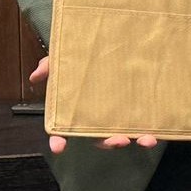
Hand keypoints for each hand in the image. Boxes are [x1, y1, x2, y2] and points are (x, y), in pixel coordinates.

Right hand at [28, 56, 158, 154]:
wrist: (120, 43)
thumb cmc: (88, 58)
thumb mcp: (68, 58)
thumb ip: (52, 64)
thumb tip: (36, 76)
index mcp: (78, 109)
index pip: (64, 128)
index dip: (59, 139)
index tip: (58, 147)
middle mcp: (98, 116)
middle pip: (98, 137)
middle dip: (107, 143)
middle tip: (116, 140)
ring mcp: (119, 115)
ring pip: (123, 136)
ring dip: (133, 141)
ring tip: (143, 139)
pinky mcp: (139, 111)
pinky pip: (143, 127)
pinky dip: (149, 134)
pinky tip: (155, 134)